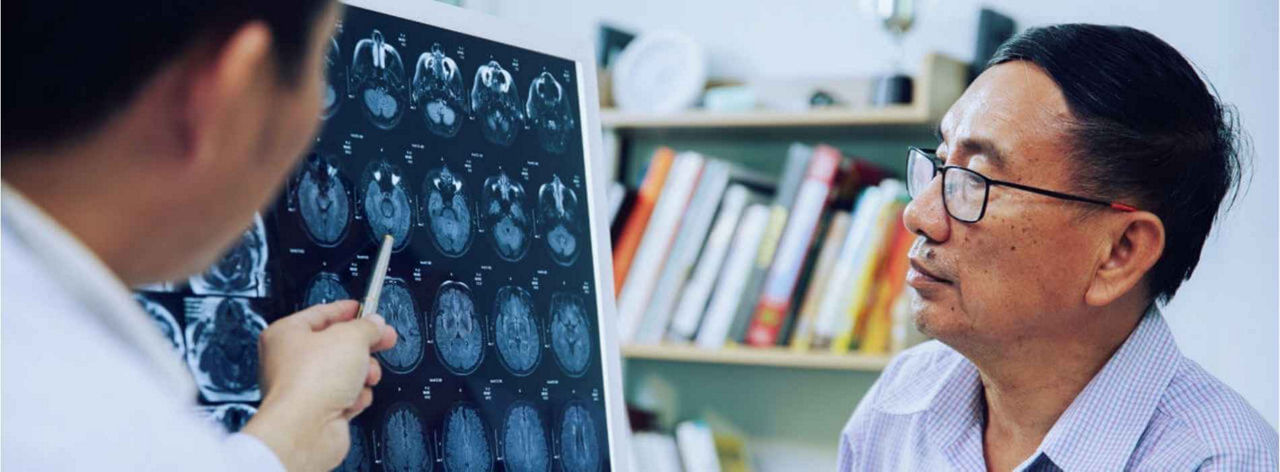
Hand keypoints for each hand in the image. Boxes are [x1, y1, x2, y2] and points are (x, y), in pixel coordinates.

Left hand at [240, 300, 396, 470]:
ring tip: (368, 374)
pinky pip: (345, 397)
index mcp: (285, 334)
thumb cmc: (310, 382)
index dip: (346, 310)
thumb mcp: (351, 337)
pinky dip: (355, 397)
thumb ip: (366, 326)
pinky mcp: (317, 412)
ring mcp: (304, 389)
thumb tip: (374, 324)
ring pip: (344, 373)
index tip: (365, 309)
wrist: (306, 429)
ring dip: (362, 374)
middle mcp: (289, 362)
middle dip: (363, 345)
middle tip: (383, 338)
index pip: (321, 314)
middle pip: (335, 345)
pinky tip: (354, 397)